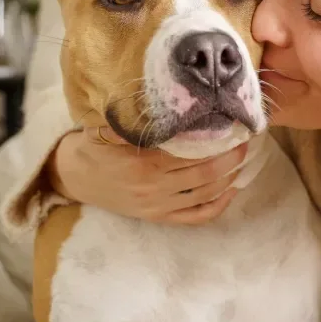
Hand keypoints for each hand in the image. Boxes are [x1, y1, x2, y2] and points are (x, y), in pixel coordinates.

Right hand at [46, 127, 246, 224]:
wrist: (75, 178)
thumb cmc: (96, 147)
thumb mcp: (108, 128)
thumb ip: (133, 120)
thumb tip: (161, 104)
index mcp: (144, 162)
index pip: (190, 151)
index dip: (214, 139)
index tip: (231, 125)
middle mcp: (154, 187)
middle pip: (204, 173)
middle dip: (229, 157)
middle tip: (245, 140)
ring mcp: (158, 205)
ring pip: (204, 194)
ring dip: (228, 177)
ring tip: (242, 159)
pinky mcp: (159, 217)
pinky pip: (195, 217)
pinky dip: (218, 205)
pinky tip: (232, 190)